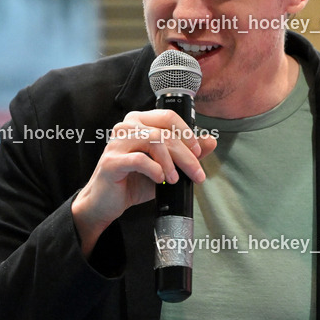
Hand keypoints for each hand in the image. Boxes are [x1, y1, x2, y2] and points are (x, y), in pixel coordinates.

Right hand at [71, 110, 216, 255]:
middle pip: (165, 132)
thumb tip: (211, 141)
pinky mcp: (111, 161)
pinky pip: (140, 160)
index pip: (169, 116)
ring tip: (174, 179)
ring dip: (171, 162)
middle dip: (186, 155)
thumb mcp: (166, 166)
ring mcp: (116, 142)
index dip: (187, 133)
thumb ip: (186, 153)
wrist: (108, 202)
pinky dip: (155, 170)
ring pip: (154, 141)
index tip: (198, 152)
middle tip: (196, 173)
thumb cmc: (134, 181)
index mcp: (139, 122)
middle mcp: (126, 127)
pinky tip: (159, 179)